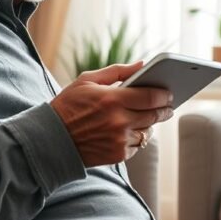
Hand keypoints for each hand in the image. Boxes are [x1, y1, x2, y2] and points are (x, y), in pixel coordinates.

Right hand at [51, 61, 173, 166]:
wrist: (51, 138)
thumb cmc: (68, 105)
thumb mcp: (87, 81)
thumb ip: (117, 71)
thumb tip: (142, 64)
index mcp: (112, 99)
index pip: (151, 96)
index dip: (164, 94)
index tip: (169, 93)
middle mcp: (119, 121)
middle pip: (154, 115)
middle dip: (164, 109)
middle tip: (167, 106)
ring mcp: (119, 140)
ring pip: (147, 132)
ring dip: (149, 124)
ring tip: (145, 118)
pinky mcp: (117, 155)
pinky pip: (137, 145)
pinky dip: (135, 138)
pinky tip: (128, 131)